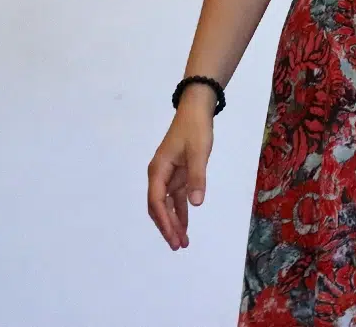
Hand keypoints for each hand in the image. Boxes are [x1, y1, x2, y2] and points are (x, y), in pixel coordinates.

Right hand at [146, 95, 214, 250]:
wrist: (196, 110)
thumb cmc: (195, 129)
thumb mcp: (198, 153)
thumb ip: (196, 178)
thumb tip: (195, 204)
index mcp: (158, 170)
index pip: (157, 201)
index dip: (165, 221)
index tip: (174, 237)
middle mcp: (159, 175)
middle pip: (158, 207)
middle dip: (167, 227)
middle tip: (178, 246)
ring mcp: (168, 175)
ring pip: (167, 205)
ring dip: (174, 222)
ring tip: (182, 242)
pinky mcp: (178, 174)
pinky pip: (176, 198)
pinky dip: (180, 211)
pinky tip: (185, 225)